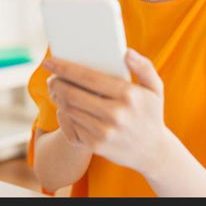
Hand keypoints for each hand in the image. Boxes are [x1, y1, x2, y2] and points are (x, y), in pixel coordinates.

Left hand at [43, 48, 169, 174]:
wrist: (153, 152)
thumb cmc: (150, 114)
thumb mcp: (155, 89)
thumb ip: (144, 67)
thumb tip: (127, 52)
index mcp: (128, 95)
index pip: (88, 77)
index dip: (65, 68)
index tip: (49, 61)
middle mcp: (115, 114)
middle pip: (72, 94)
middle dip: (56, 82)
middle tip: (51, 76)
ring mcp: (104, 131)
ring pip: (68, 109)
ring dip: (57, 97)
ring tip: (56, 89)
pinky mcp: (95, 145)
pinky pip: (71, 125)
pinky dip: (64, 113)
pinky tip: (65, 107)